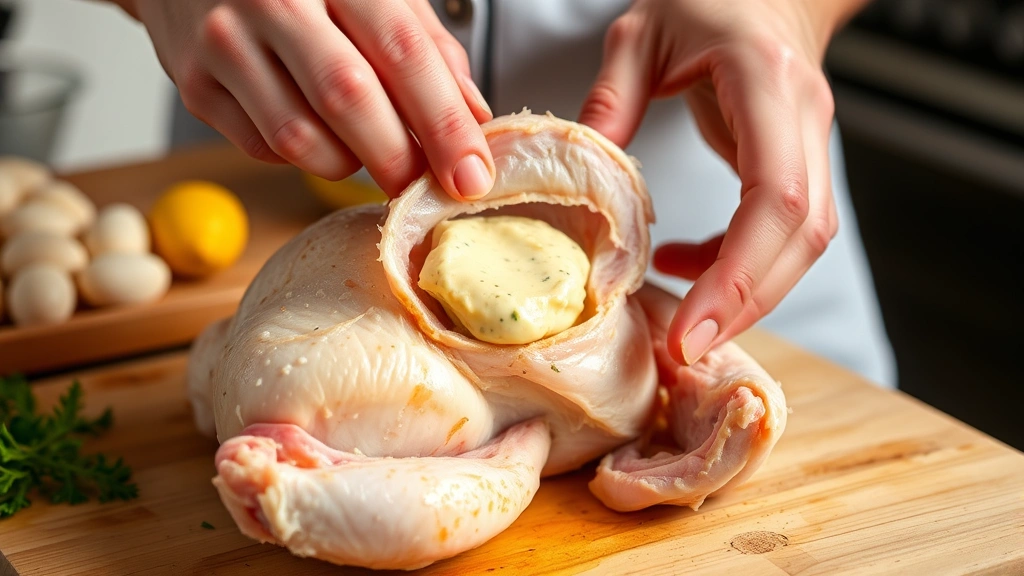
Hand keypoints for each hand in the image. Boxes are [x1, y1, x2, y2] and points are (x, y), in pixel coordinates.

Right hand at [127, 0, 494, 199]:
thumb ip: (426, 46)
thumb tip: (473, 118)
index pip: (402, 51)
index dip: (444, 123)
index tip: (471, 174)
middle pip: (349, 100)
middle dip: (399, 159)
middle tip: (424, 185)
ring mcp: (226, 42)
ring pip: (302, 139)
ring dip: (349, 164)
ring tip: (366, 147)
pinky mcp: (196, 85)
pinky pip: (265, 149)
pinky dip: (305, 156)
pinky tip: (314, 129)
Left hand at [579, 0, 860, 365]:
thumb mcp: (642, 33)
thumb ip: (612, 97)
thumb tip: (585, 170)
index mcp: (767, 83)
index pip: (777, 197)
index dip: (741, 272)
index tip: (696, 327)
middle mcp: (804, 120)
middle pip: (802, 235)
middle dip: (747, 302)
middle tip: (687, 348)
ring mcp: (810, 143)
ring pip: (802, 243)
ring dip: (746, 291)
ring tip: (684, 321)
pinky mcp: (796, 163)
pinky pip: (781, 232)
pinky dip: (736, 263)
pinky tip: (684, 262)